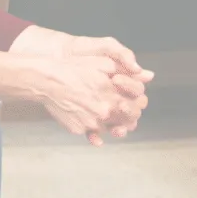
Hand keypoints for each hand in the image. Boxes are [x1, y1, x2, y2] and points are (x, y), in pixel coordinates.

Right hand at [11, 26, 154, 144]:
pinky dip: (93, 127)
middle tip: (121, 109)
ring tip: (103, 112)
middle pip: (126, 122)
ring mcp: (91, 123)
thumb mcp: (104, 63)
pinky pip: (92, 133)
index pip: (136, 108)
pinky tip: (88, 115)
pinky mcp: (79, 130)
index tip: (131, 101)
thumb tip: (149, 75)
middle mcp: (105, 112)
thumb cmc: (75, 69)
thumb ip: (127, 71)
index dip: (136, 105)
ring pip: (109, 129)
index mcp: (113, 95)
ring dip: (111, 123)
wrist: (48, 80)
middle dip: (127, 117)